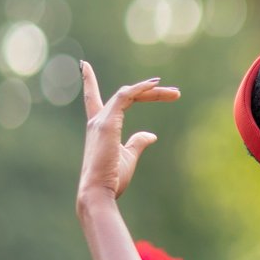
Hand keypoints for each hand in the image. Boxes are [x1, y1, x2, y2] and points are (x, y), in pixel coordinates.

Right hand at [79, 61, 179, 203]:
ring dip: (152, 91)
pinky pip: (126, 97)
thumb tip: (151, 134)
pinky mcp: (107, 123)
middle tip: (175, 93)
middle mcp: (97, 121)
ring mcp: (101, 120)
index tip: (84, 65)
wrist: (99, 193)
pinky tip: (156, 87)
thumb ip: (138, 143)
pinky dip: (141, 89)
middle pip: (124, 96)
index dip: (88, 82)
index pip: (93, 99)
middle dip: (148, 91)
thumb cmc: (111, 179)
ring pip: (128, 94)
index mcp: (99, 128)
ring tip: (175, 93)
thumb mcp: (128, 157)